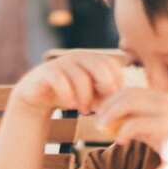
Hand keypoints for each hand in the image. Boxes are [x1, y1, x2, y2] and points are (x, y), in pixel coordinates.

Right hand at [12, 51, 126, 114]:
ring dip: (85, 97)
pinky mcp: (46, 72)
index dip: (117, 80)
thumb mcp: (91, 95)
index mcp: (90, 60)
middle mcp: (77, 57)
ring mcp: (61, 63)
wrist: (38, 96)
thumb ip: (107, 96)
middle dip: (105, 86)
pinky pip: (60, 80)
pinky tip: (71, 105)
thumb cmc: (70, 95)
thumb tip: (129, 104)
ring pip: (80, 77)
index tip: (116, 99)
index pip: (110, 63)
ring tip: (85, 111)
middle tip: (104, 104)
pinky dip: (68, 95)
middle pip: (98, 65)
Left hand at [95, 88, 167, 152]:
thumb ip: (136, 120)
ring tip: (103, 128)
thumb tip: (110, 119)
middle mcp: (165, 99)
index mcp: (162, 97)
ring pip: (130, 104)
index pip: (130, 91)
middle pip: (127, 94)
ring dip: (112, 115)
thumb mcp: (154, 128)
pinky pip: (137, 124)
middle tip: (98, 122)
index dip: (111, 100)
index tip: (100, 113)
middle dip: (108, 107)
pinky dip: (124, 131)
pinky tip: (120, 141)